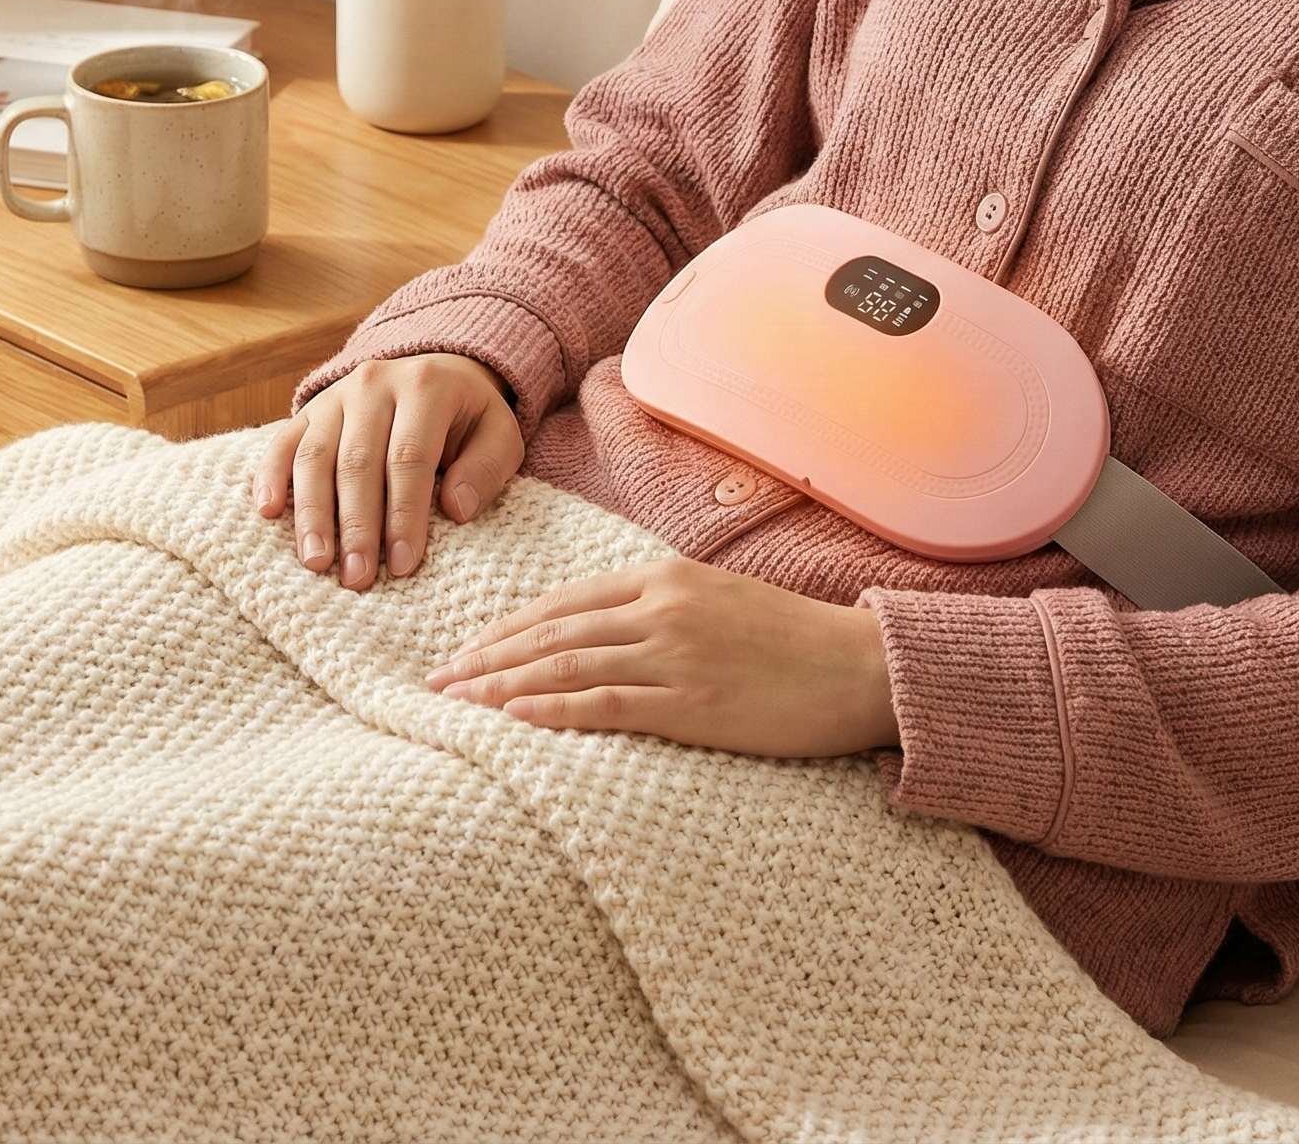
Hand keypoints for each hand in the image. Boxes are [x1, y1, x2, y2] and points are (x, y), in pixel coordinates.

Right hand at [251, 353, 523, 590]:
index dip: (404, 514)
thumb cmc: (467, 419)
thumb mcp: (499, 434)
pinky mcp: (308, 410)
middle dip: (356, 525)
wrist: (435, 371)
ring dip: (312, 513)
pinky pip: (283, 442)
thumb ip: (486, 468)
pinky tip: (266, 512)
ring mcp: (336, 396)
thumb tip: (455, 508)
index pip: (409, 457)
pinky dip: (270, 476)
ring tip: (316, 561)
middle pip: (357, 462)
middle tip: (357, 577)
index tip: (403, 564)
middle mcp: (374, 384)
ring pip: (315, 456)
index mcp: (426, 387)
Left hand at [424, 558, 899, 757]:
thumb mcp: (718, 599)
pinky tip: (513, 721)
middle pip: (550, 634)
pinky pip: (604, 706)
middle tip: (438, 681)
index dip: (506, 629)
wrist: (860, 669)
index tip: (466, 650)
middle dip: (486, 658)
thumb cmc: (793, 640)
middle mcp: (659, 608)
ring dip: (502, 687)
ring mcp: (673, 655)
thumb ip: (658, 606)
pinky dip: (551, 712)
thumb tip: (600, 629)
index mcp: (663, 577)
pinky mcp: (689, 703)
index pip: (561, 603)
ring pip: (565, 668)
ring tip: (457, 704)